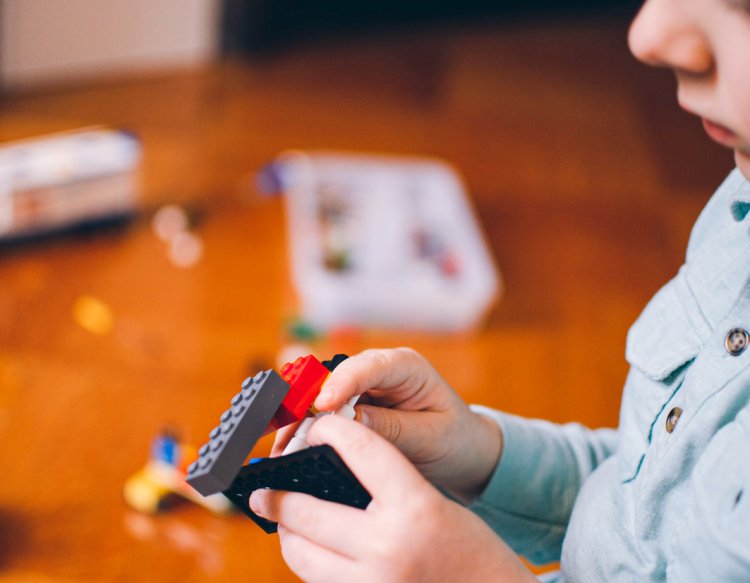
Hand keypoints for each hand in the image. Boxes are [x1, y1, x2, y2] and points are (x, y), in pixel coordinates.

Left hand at [252, 416, 533, 582]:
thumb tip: (334, 469)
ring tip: (284, 519)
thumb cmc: (473, 551)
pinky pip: (318, 581)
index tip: (316, 426)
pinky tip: (312, 548)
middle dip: (278, 495)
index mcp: (416, 508)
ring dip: (287, 533)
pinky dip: (309, 561)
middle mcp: (388, 547)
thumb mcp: (437, 505)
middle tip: (263, 489)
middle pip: (307, 509)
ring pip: (300, 553)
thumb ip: (390, 486)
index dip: (331, 430)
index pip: (361, 451)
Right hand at [273, 348, 502, 499]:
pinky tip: (290, 449)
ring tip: (282, 449)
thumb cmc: (452, 437)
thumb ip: (391, 428)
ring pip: (319, 395)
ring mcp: (362, 386)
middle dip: (307, 404)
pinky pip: (321, 413)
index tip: (322, 406)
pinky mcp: (350, 405)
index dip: (341, 383)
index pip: (369, 366)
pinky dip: (304, 430)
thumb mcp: (430, 436)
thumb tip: (349, 423)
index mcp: (406, 367)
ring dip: (299, 420)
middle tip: (287, 435)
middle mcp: (378, 370)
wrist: (461, 448)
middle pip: (333, 377)